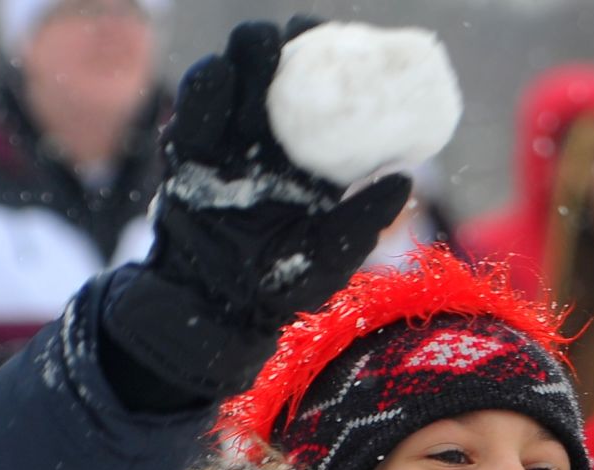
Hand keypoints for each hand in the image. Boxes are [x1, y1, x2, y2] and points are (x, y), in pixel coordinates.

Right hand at [105, 18, 413, 399]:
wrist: (218, 309)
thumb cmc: (281, 287)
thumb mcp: (330, 257)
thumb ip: (362, 222)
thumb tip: (405, 181)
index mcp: (304, 159)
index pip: (315, 99)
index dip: (323, 64)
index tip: (336, 40)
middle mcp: (264, 145)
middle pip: (268, 79)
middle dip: (276, 49)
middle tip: (292, 36)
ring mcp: (224, 147)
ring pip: (230, 87)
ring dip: (242, 60)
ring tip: (256, 46)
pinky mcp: (188, 159)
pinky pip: (191, 118)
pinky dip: (203, 94)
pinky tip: (217, 76)